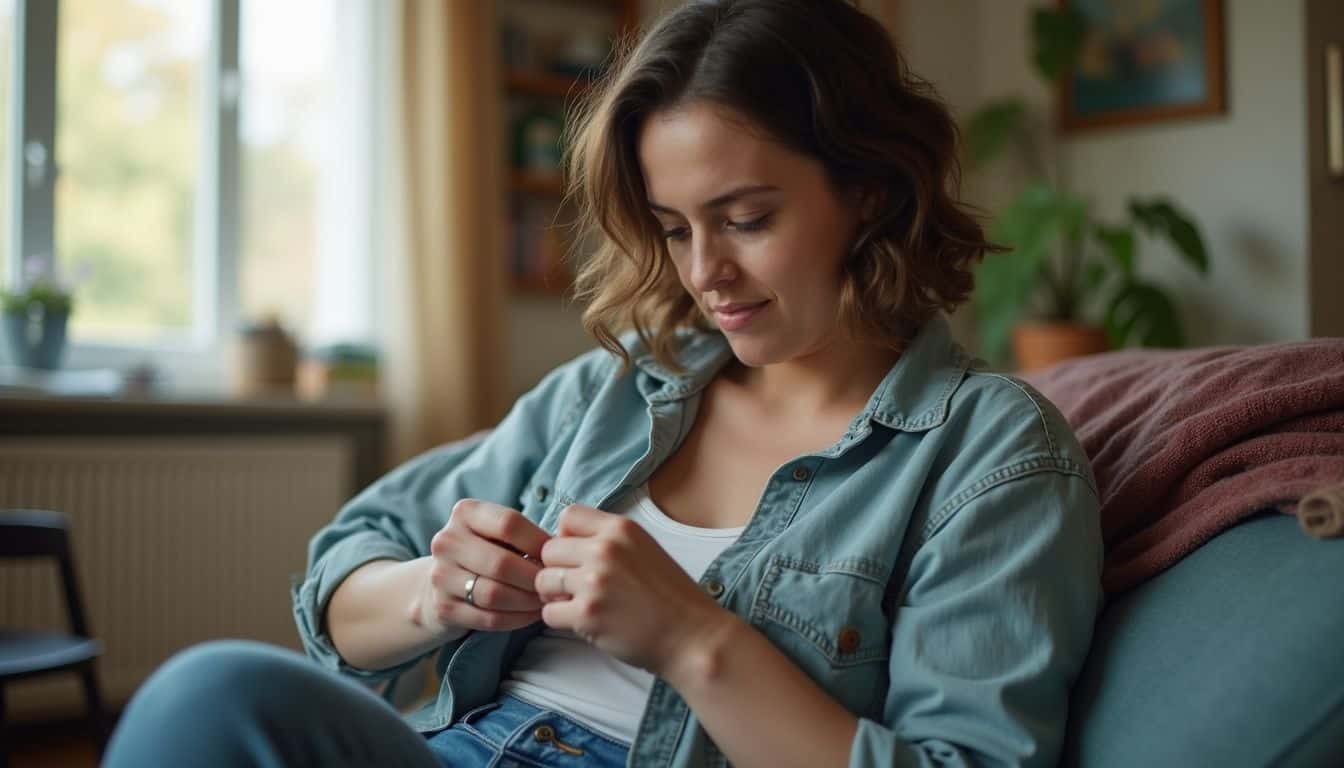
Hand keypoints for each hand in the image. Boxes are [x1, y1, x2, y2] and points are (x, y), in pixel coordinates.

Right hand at [416, 499, 550, 634]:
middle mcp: (447, 541)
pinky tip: (530, 615)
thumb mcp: (498, 533)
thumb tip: (564, 551)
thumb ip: (525, 536)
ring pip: (494, 594)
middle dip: (535, 578)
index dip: (538, 541)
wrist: (442, 583)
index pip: (508, 523)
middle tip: (557, 586)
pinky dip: (516, 619)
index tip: (558, 556)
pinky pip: (487, 618)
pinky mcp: (442, 607)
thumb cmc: (485, 552)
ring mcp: (440, 576)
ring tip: (546, 601)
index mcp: (465, 513)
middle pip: (501, 563)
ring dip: (527, 602)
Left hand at [534, 503, 727, 675]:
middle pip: (549, 549)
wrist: (691, 635)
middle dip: (557, 569)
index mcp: (621, 528)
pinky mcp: (588, 614)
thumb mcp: (644, 549)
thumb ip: (609, 540)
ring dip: (555, 596)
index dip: (566, 537)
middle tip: (576, 587)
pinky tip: (585, 623)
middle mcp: (606, 549)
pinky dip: (561, 620)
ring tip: (580, 605)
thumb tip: (564, 540)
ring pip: (544, 581)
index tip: (577, 556)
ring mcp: (595, 582)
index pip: (568, 516)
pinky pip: (549, 612)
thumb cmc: (669, 596)